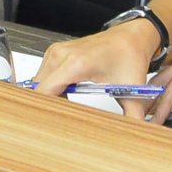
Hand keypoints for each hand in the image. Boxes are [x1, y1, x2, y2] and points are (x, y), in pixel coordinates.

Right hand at [28, 20, 158, 119]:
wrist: (131, 37)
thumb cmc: (129, 56)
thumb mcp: (132, 91)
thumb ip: (132, 116)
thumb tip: (132, 134)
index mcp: (76, 64)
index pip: (44, 91)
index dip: (45, 110)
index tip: (51, 123)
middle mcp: (62, 55)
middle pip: (39, 89)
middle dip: (47, 106)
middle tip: (62, 120)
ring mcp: (56, 52)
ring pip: (39, 83)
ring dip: (49, 97)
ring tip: (65, 108)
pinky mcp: (56, 52)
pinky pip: (43, 76)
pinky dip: (51, 88)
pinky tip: (65, 96)